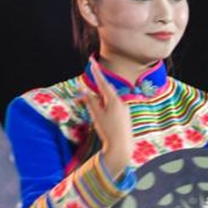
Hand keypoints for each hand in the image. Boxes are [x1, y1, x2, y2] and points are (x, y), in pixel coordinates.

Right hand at [87, 59, 134, 175]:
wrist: (122, 146)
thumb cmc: (108, 130)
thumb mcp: (96, 115)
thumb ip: (90, 101)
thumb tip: (83, 90)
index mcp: (114, 100)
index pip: (103, 83)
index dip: (96, 72)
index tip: (92, 61)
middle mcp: (121, 102)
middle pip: (104, 93)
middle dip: (93, 93)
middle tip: (83, 100)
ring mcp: (124, 109)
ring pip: (107, 101)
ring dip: (97, 104)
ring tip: (95, 117)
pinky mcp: (124, 116)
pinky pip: (112, 108)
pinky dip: (103, 109)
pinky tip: (102, 120)